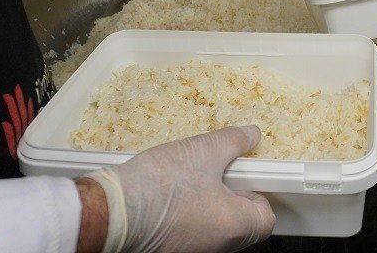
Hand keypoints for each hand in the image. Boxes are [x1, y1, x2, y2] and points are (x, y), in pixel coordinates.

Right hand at [87, 126, 274, 252]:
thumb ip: (234, 141)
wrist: (111, 210)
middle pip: (240, 222)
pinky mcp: (169, 250)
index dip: (259, 192)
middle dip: (232, 194)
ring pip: (214, 226)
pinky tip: (173, 192)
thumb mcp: (205, 151)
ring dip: (209, 202)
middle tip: (217, 170)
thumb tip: (251, 136)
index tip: (246, 173)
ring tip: (192, 177)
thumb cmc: (160, 186)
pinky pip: (191, 231)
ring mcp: (193, 251)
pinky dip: (188, 214)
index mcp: (234, 226)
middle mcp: (217, 247)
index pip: (266, 218)